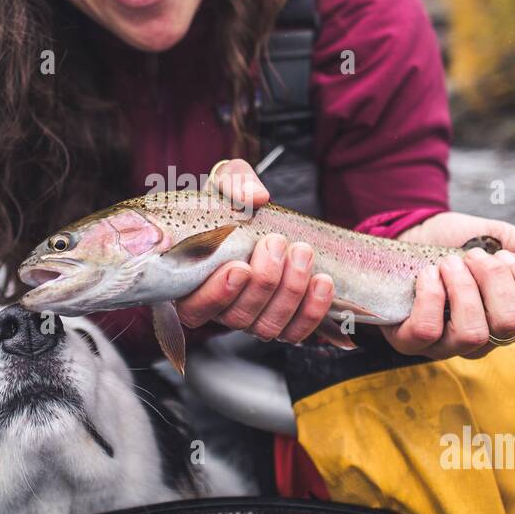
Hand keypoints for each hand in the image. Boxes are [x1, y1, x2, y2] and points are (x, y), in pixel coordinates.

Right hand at [173, 159, 351, 348]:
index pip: (194, 309)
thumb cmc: (234, 202)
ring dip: (290, 291)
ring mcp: (253, 319)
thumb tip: (255, 197)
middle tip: (276, 242)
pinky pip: (297, 331)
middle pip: (237, 317)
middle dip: (264, 282)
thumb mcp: (229, 182)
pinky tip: (322, 281)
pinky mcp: (284, 323)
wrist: (266, 218)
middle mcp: (221, 309)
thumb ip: (233, 182)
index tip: (240, 267)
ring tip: (302, 253)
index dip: (216, 295)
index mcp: (192, 283)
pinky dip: (313, 309)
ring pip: (268, 327)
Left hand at [379, 211, 514, 359]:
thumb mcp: (498, 236)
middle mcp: (487, 340)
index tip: (505, 255)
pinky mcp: (411, 343)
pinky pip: (428, 330)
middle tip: (474, 256)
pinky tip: (428, 275)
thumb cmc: (458, 242)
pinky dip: (430, 294)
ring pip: (473, 332)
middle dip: (494, 277)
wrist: (412, 234)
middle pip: (511, 323)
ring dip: (462, 286)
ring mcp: (448, 346)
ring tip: (450, 264)